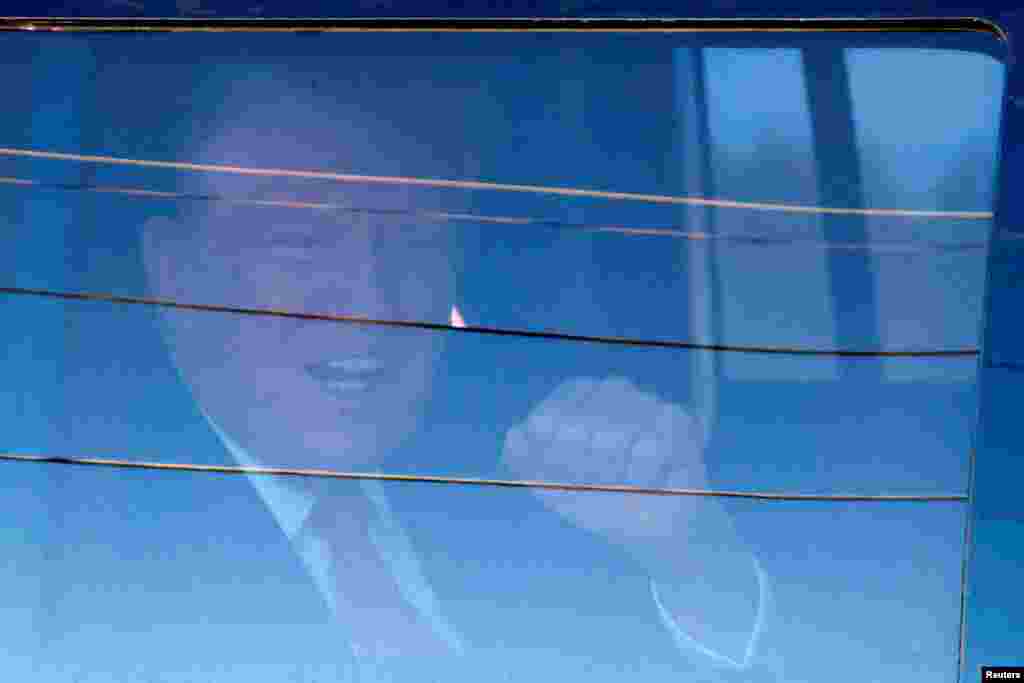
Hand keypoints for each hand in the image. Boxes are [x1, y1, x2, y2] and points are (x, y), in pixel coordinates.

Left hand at [502, 376, 709, 543]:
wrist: (653, 531)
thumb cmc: (601, 501)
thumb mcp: (553, 489)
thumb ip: (526, 462)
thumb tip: (514, 434)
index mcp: (574, 396)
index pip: (544, 424)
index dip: (555, 462)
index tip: (571, 477)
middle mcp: (610, 389)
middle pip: (574, 430)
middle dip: (586, 472)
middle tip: (604, 483)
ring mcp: (645, 400)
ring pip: (612, 437)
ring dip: (616, 477)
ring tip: (628, 482)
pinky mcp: (678, 419)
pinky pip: (649, 448)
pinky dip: (645, 477)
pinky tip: (653, 479)